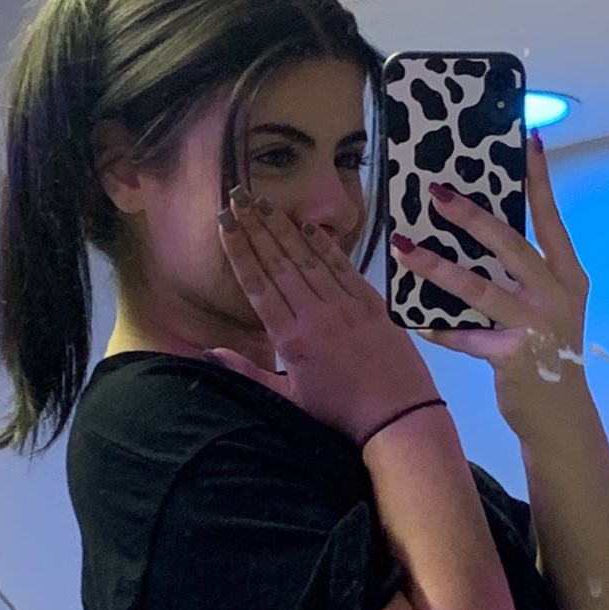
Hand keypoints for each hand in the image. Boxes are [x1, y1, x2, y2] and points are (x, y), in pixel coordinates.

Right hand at [209, 191, 438, 443]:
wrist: (397, 414)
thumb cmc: (341, 412)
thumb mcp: (288, 398)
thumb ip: (249, 372)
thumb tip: (210, 352)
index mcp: (291, 339)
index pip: (258, 284)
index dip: (240, 250)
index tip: (225, 222)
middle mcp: (315, 314)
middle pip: (278, 262)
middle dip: (255, 227)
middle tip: (237, 196)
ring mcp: (345, 305)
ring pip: (307, 258)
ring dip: (283, 228)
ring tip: (264, 202)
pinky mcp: (370, 302)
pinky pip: (342, 266)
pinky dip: (324, 244)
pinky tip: (307, 227)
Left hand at [404, 134, 592, 431]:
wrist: (562, 415)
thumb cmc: (550, 354)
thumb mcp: (551, 308)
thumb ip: (526, 275)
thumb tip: (480, 234)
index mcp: (568, 276)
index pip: (550, 219)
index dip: (539, 181)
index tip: (527, 141)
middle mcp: (555, 296)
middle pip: (509, 245)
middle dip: (471, 217)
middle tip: (436, 192)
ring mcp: (535, 327)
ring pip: (479, 288)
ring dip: (437, 267)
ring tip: (404, 248)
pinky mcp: (513, 357)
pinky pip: (467, 337)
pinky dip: (440, 329)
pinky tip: (416, 321)